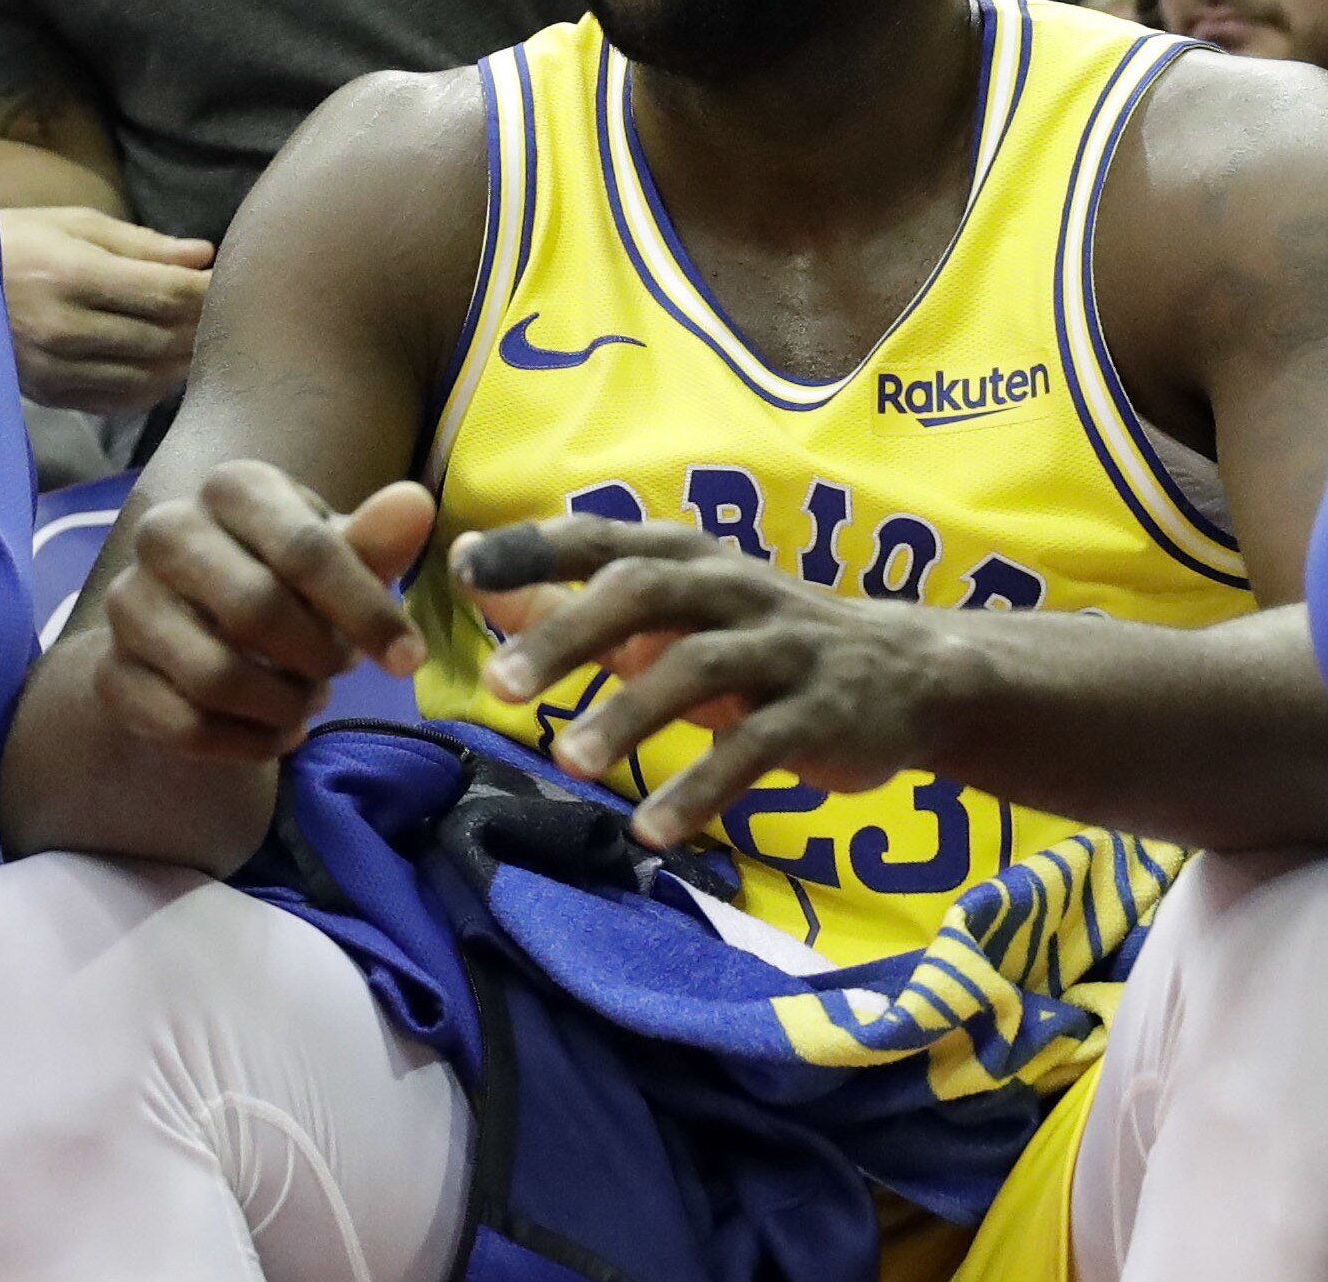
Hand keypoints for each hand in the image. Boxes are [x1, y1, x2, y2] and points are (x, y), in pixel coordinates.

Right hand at [0, 206, 212, 413]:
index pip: (164, 293)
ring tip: (199, 339)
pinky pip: (119, 401)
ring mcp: (55, 369)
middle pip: (162, 337)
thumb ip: (142, 244)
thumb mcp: (74, 225)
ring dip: (182, 359)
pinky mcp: (49, 395)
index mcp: (71, 275)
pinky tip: (162, 366)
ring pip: (147, 375)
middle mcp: (64, 329)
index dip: (206, 291)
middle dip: (201, 324)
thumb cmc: (15, 242)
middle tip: (224, 312)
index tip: (227, 282)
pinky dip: (151, 387)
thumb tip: (203, 256)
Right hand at [98, 465, 434, 759]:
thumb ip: (372, 542)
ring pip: (216, 677)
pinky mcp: (108, 671)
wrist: (189, 626)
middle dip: (316, 659)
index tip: (408, 660)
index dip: (366, 612)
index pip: (306, 549)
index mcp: (231, 487)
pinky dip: (247, 745)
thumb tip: (415, 503)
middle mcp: (165, 530)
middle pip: (255, 611)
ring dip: (282, 706)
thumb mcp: (335, 559)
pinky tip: (273, 735)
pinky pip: (184, 727)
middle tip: (337, 673)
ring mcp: (127, 601)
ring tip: (303, 701)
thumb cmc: (282, 578)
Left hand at [456, 514, 966, 849]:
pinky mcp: (822, 713)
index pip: (600, 539)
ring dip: (627, 716)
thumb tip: (471, 572)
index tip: (465, 570)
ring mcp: (782, 646)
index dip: (533, 548)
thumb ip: (572, 598)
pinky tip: (652, 832)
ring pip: (698, 668)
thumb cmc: (754, 638)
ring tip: (565, 761)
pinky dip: (703, 790)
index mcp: (685, 556)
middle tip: (497, 684)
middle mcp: (732, 586)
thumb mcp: (669, 610)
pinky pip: (757, 749)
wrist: (907, 674)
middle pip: (644, 594)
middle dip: (568, 635)